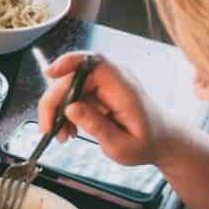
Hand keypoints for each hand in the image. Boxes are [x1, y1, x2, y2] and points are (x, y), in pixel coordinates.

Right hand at [38, 51, 167, 166]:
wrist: (161, 141)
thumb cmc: (146, 144)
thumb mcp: (122, 146)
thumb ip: (97, 127)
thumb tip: (70, 108)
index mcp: (123, 88)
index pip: (95, 62)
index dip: (70, 61)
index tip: (50, 73)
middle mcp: (113, 79)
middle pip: (73, 78)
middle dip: (54, 101)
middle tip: (48, 129)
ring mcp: (105, 84)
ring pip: (69, 87)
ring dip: (58, 110)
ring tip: (63, 136)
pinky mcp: (99, 90)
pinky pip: (75, 95)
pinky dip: (66, 113)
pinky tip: (69, 131)